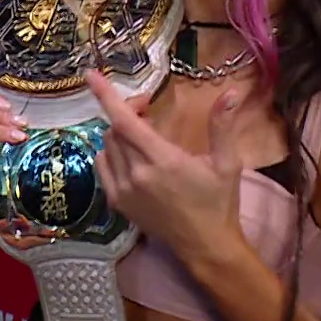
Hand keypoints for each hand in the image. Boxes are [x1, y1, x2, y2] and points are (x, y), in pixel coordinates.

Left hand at [87, 70, 245, 270]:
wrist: (206, 246)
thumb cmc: (219, 202)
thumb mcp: (226, 162)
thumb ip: (222, 125)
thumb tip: (231, 92)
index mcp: (162, 160)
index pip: (124, 121)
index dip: (105, 95)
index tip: (90, 75)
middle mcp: (136, 174)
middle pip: (114, 130)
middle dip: (127, 113)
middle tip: (148, 111)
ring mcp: (123, 191)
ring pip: (106, 147)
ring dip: (119, 134)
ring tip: (143, 137)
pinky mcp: (118, 204)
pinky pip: (102, 167)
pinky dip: (110, 154)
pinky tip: (130, 157)